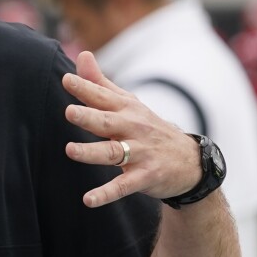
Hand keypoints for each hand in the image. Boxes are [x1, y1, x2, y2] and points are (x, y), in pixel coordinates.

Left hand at [62, 51, 201, 207]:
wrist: (190, 162)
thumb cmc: (148, 128)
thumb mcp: (128, 103)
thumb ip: (101, 83)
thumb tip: (82, 56)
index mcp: (126, 110)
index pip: (103, 97)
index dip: (85, 88)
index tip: (66, 79)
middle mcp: (133, 129)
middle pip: (107, 122)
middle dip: (89, 117)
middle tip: (69, 112)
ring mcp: (140, 153)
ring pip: (113, 153)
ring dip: (92, 152)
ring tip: (70, 150)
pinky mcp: (145, 177)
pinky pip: (123, 186)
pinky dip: (106, 193)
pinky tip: (88, 200)